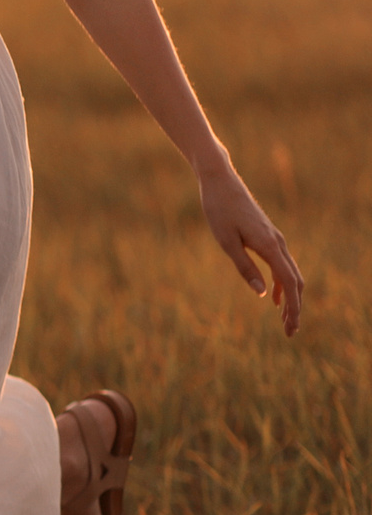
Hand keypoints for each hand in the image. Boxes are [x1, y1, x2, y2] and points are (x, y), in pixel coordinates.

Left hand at [200, 167, 304, 335]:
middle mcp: (277, 243)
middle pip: (295, 281)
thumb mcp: (226, 242)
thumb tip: (263, 293)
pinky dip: (283, 283)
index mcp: (269, 246)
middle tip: (290, 332)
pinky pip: (282, 264)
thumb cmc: (219, 211)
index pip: (290, 283)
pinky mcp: (268, 236)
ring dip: (290, 297)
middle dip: (295, 308)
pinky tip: (274, 297)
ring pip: (291, 273)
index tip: (291, 329)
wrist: (221, 183)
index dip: (293, 308)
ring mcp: (275, 239)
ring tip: (283, 320)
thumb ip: (245, 267)